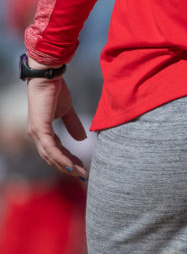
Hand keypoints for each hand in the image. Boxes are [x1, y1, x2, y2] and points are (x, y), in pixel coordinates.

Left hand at [26, 64, 88, 178]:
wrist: (48, 77)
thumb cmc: (55, 91)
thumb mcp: (67, 111)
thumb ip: (73, 124)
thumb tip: (82, 139)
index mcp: (42, 132)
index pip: (55, 151)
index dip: (68, 160)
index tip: (81, 167)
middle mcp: (36, 136)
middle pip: (52, 158)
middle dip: (68, 167)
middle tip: (83, 175)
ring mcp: (36, 133)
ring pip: (51, 156)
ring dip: (65, 166)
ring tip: (79, 173)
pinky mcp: (40, 129)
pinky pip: (51, 148)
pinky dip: (60, 158)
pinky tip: (70, 165)